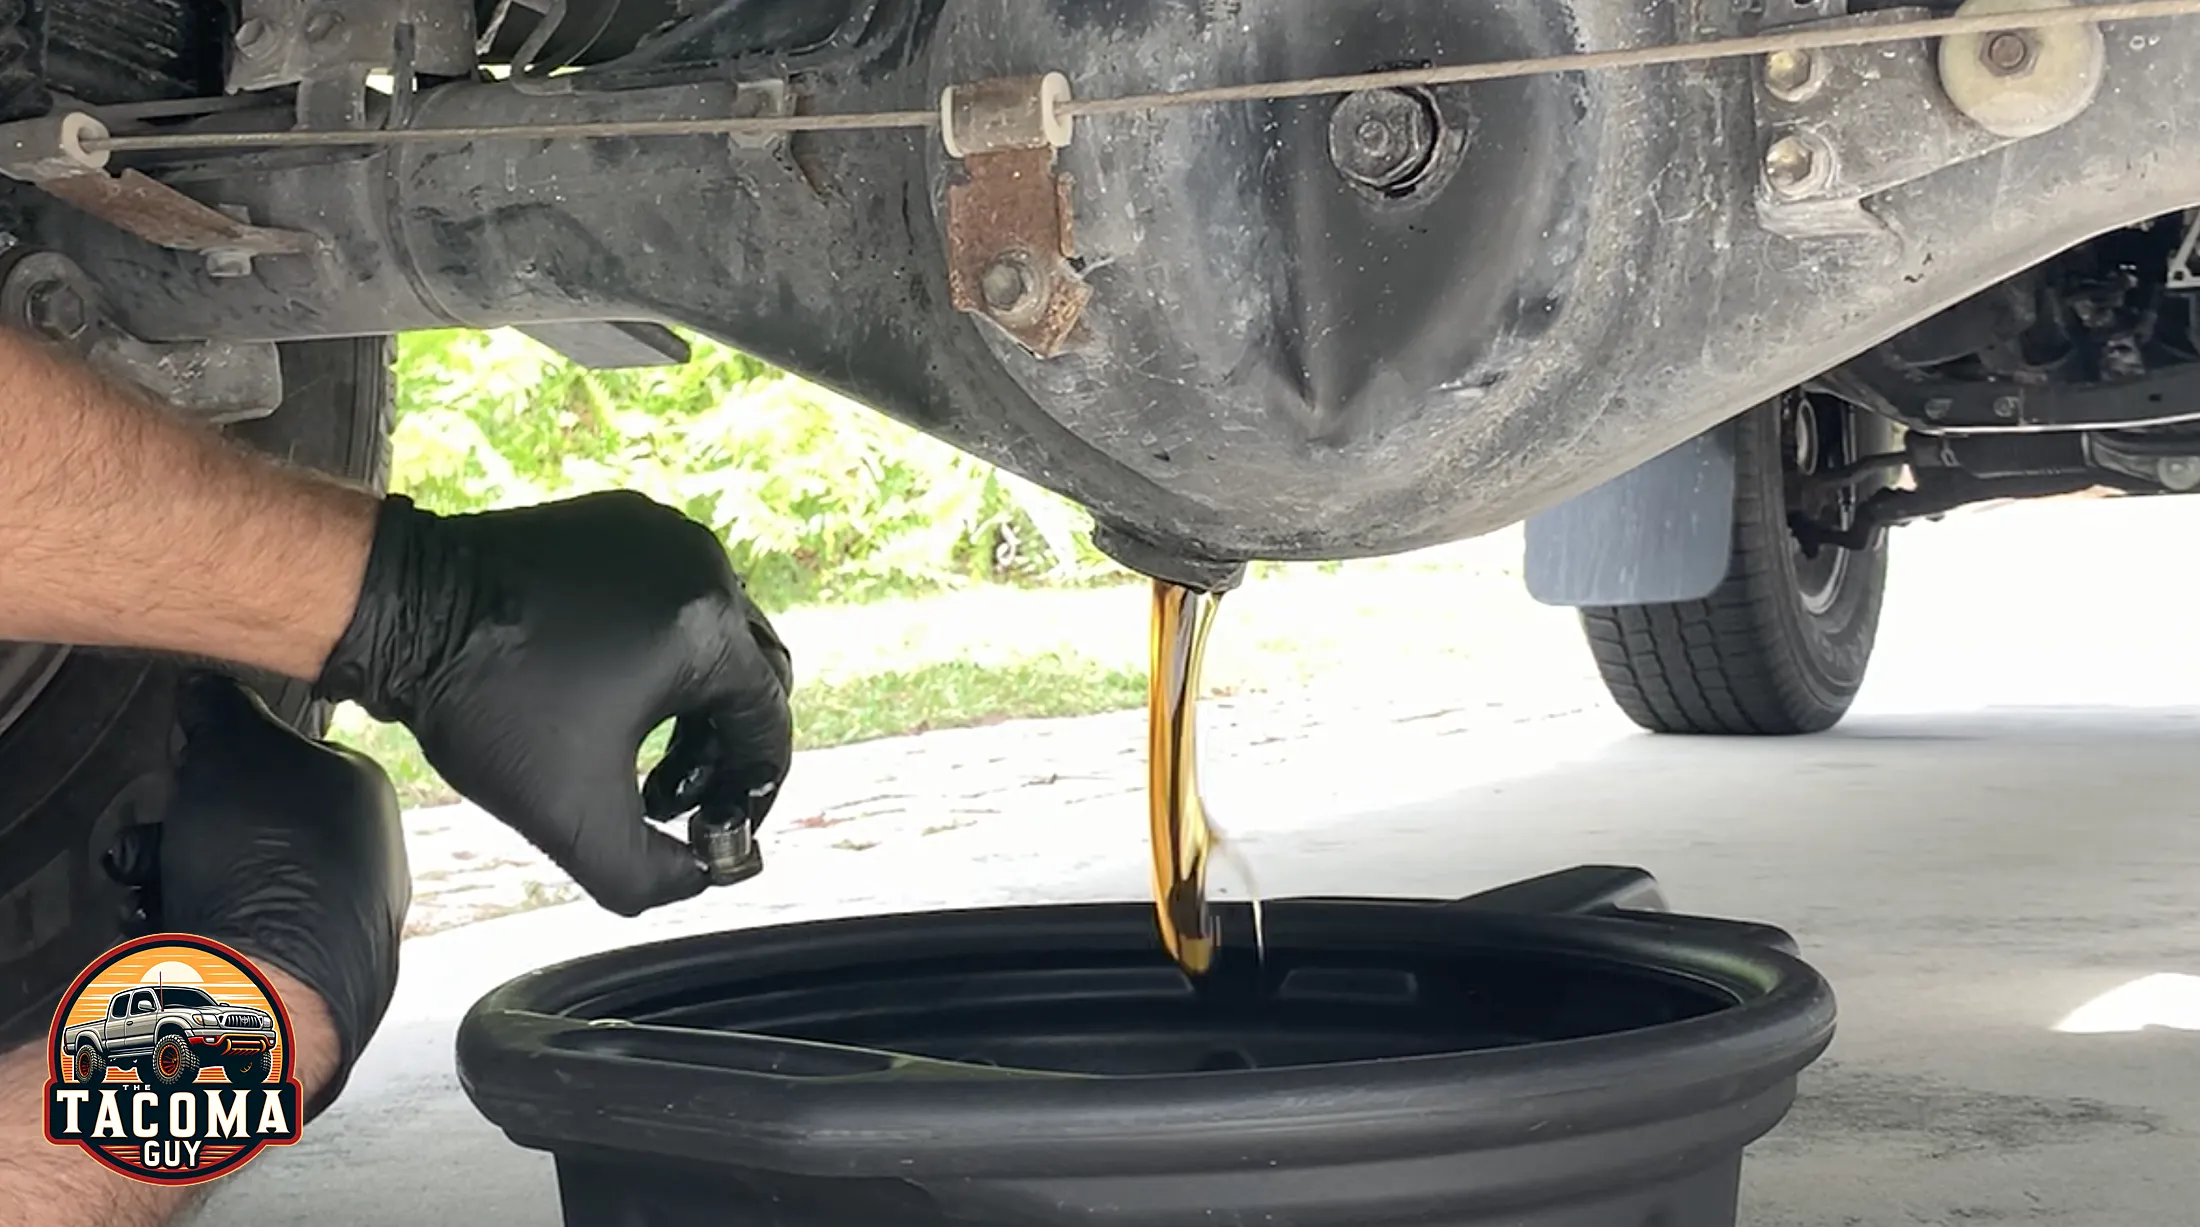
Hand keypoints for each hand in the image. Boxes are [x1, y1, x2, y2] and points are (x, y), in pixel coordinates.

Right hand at [154, 674, 408, 1117]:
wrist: (272, 984)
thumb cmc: (264, 853)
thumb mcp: (234, 748)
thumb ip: (222, 710)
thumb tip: (208, 687)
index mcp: (364, 793)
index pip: (289, 756)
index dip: (226, 760)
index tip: (187, 770)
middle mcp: (365, 855)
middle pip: (251, 823)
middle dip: (187, 827)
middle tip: (160, 836)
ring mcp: (339, 920)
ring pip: (235, 880)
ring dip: (177, 876)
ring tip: (150, 883)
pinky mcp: (302, 972)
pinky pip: (236, 933)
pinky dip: (192, 927)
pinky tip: (165, 927)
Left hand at [315, 490, 794, 915]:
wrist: (401, 609)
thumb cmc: (485, 701)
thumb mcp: (574, 819)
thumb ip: (653, 876)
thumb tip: (700, 877)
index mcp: (708, 630)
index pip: (768, 725)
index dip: (749, 792)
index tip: (713, 826)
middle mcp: (702, 568)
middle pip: (754, 675)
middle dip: (723, 745)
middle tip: (676, 794)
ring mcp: (664, 534)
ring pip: (714, 633)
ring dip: (693, 697)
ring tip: (641, 745)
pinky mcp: (621, 518)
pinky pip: (672, 593)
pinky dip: (660, 646)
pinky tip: (610, 686)